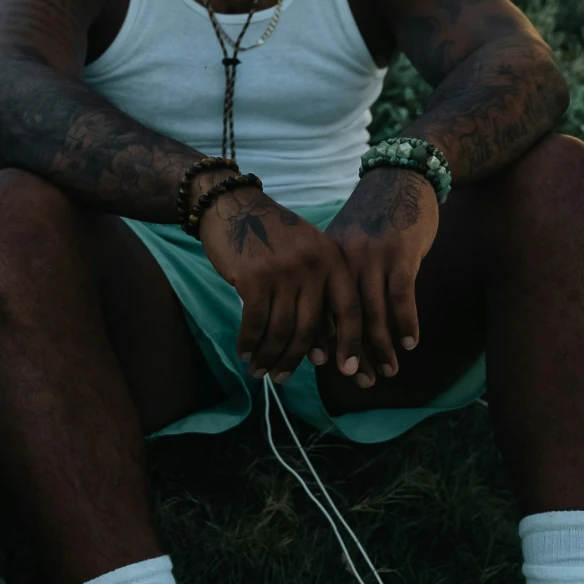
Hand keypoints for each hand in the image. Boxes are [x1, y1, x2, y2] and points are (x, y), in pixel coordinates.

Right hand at [198, 187, 362, 384]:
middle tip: (282, 379)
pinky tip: (244, 352)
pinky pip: (254, 322)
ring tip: (260, 371)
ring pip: (280, 329)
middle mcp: (313, 265)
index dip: (350, 343)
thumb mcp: (308, 254)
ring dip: (269, 355)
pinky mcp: (253, 277)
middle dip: (295, 359)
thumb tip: (323, 350)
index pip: (349, 309)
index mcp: (333, 259)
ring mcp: (283, 271)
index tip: (348, 371)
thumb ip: (319, 293)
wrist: (234, 205)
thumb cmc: (273, 235)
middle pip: (310, 327)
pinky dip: (249, 342)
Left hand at [325, 166, 439, 384]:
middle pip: (345, 318)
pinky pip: (401, 297)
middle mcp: (343, 260)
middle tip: (361, 381)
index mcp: (325, 260)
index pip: (320, 309)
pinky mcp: (400, 253)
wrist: (401, 178)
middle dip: (354, 353)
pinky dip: (406, 323)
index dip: (325, 342)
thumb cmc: (374, 219)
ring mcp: (372, 256)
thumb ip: (338, 279)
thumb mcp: (347, 244)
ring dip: (382, 347)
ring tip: (389, 371)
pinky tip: (410, 343)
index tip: (328, 368)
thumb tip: (330, 326)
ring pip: (373, 313)